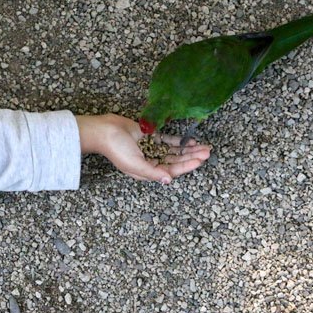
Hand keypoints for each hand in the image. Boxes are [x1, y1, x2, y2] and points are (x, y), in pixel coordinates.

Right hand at [75, 114, 210, 183]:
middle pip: (176, 161)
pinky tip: (189, 140)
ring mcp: (152, 149)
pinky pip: (167, 141)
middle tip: (207, 152)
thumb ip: (152, 172)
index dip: (187, 166)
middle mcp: (151, 162)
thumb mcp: (134, 164)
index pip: (172, 171)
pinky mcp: (150, 137)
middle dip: (191, 157)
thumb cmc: (117, 149)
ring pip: (174, 151)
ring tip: (203, 146)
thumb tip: (168, 181)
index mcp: (147, 171)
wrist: (104, 130)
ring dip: (188, 150)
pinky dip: (178, 141)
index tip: (200, 160)